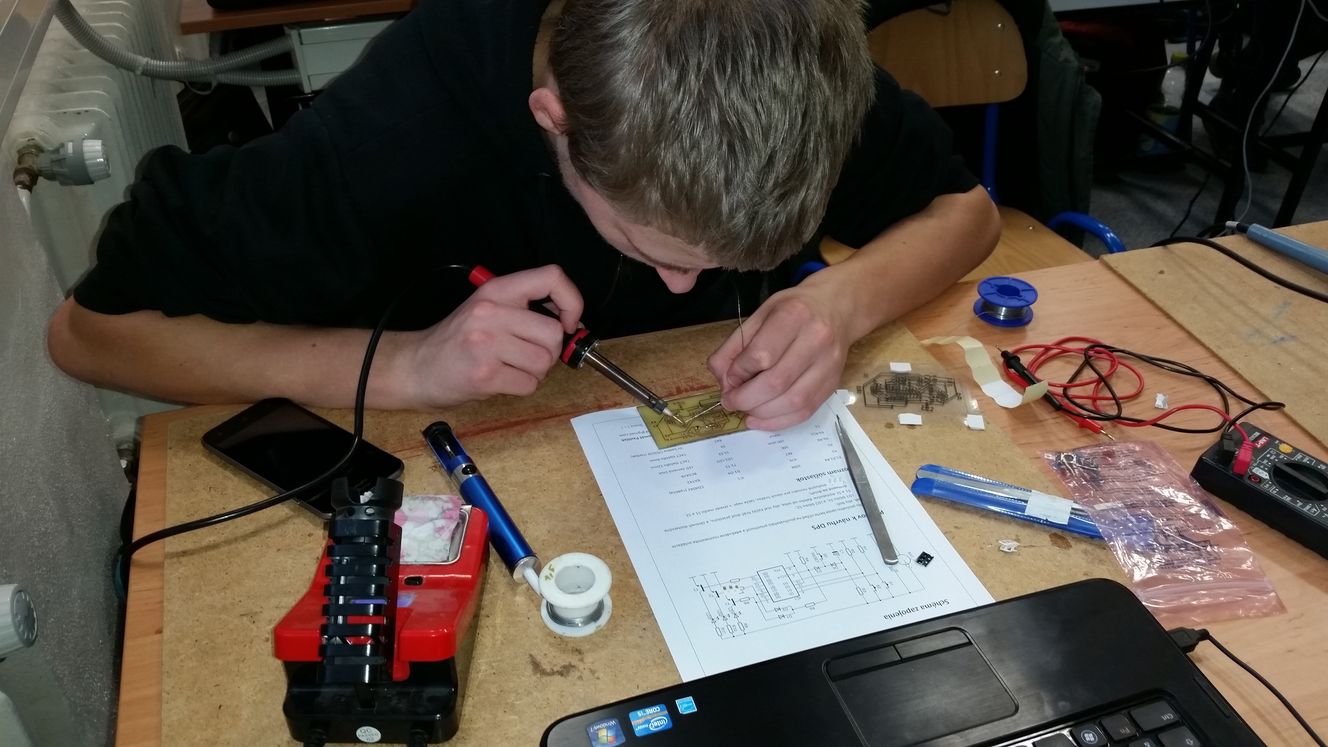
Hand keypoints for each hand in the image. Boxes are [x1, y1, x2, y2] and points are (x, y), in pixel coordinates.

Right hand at [403, 265, 583, 407]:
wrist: (416, 366)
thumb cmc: (457, 340)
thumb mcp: (487, 307)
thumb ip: (523, 308)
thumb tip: (570, 321)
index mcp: (496, 290)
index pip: (552, 277)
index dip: (572, 301)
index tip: (567, 321)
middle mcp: (491, 312)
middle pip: (553, 332)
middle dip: (549, 351)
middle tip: (526, 354)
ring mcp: (487, 343)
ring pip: (544, 361)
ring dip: (535, 372)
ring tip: (510, 368)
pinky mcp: (485, 374)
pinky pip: (529, 384)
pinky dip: (522, 387)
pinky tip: (500, 380)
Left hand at [707, 283, 851, 430]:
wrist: (836, 308)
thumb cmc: (793, 310)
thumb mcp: (759, 316)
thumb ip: (735, 346)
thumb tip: (722, 379)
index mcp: (794, 315)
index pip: (761, 355)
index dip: (738, 373)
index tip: (729, 378)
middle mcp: (816, 338)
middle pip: (776, 382)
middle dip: (746, 399)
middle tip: (730, 401)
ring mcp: (829, 363)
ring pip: (793, 401)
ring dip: (762, 413)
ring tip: (745, 410)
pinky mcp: (834, 382)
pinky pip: (806, 411)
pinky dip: (779, 422)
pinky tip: (760, 420)